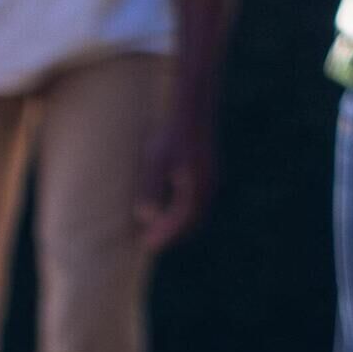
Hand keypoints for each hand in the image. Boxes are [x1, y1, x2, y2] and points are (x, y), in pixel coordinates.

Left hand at [136, 122, 213, 252]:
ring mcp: (208, 177)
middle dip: (170, 233)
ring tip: (152, 229)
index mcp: (197, 187)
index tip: (144, 245)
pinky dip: (178, 209)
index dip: (163, 235)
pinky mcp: (203, 169)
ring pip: (193, 210)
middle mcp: (207, 185)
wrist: (191, 105)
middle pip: (190, 220)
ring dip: (175, 223)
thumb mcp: (156, 159)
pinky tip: (162, 206)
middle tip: (147, 243)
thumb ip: (150, 187)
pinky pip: (192, 198)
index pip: (181, 221)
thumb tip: (145, 216)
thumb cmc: (170, 132)